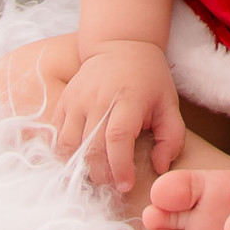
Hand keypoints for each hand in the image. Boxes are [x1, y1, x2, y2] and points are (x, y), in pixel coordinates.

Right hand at [54, 40, 184, 193]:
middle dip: (101, 175)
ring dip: (81, 167)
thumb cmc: (148, 78)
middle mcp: (98, 98)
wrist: (120, 43)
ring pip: (69, 145)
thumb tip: (159, 167)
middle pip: (91, 147)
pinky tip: (81, 160)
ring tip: (97, 173)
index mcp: (127, 98)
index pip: (117, 138)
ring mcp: (77, 99)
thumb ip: (172, 138)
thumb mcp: (169, 103)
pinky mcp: (64, 101)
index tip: (126, 185)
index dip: (119, 167)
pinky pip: (57, 136)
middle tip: (113, 185)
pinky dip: (66, 154)